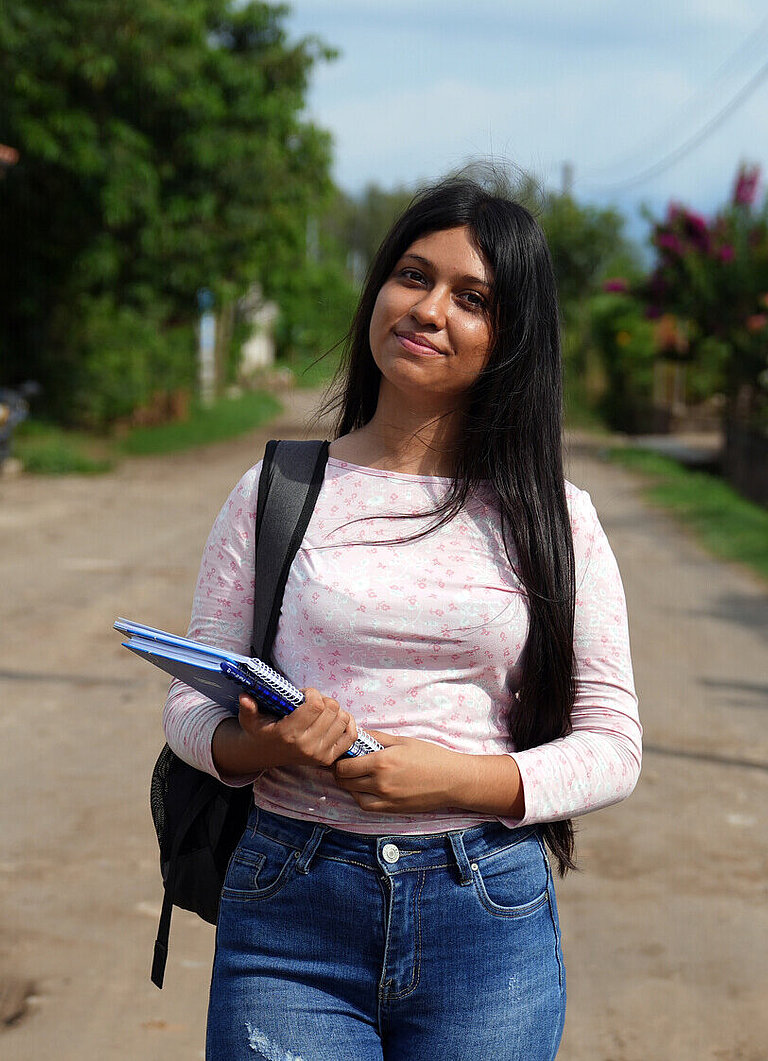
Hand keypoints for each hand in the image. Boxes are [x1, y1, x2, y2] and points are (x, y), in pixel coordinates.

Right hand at [235, 687, 357, 768]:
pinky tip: (334, 719)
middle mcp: (307, 746)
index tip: (304, 694)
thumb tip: (245, 697)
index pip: (315, 706)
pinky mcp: (329, 759)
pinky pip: (351, 736)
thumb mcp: (250, 719)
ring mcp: (320, 754)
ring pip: (343, 719)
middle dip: (323, 699)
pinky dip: (347, 724)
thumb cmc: (260, 731)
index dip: (312, 693)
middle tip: (313, 701)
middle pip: (332, 709)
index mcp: (289, 734)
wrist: (265, 754)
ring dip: (335, 710)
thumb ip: (248, 708)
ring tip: (321, 711)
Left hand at [333, 732, 525, 817]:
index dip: (339, 760)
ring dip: (349, 786)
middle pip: (345, 781)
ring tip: (355, 776)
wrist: (452, 780)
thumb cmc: (430, 756)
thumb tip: (357, 732)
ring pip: (353, 795)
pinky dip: (361, 797)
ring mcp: (385, 798)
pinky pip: (366, 806)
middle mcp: (380, 782)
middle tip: (345, 764)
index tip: (341, 754)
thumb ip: (376, 737)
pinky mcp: (392, 809)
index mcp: (381, 761)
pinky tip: (366, 788)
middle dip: (340, 772)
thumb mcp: (403, 741)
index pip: (344, 766)